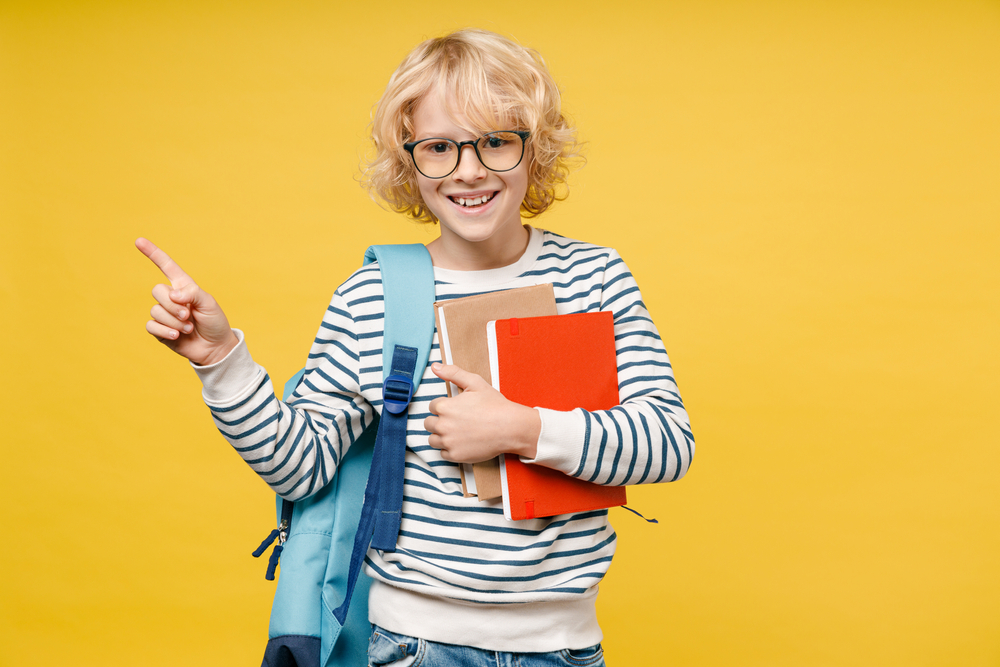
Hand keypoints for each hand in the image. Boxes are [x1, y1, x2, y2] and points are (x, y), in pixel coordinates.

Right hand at [136, 237, 238, 365]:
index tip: (138, 241)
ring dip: (174, 321)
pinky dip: (164, 330)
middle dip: (173, 305)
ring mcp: (164, 314)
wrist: (215, 348)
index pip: (166, 266)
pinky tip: (176, 335)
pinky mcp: (159, 329)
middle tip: (189, 316)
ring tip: (188, 328)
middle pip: (157, 291)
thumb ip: (192, 293)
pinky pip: (150, 325)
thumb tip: (172, 295)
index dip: (153, 253)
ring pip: (155, 310)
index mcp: (183, 287)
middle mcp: (171, 298)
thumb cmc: (214, 322)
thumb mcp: (209, 303)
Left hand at [424, 363, 539, 462]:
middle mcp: (443, 425)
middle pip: (428, 423)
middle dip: (439, 421)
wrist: (510, 427)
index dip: (444, 406)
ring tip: (457, 432)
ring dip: (441, 436)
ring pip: (433, 440)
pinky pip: (443, 454)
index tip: (456, 409)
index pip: (432, 406)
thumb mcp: (475, 382)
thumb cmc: (494, 405)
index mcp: (444, 407)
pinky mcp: (455, 456)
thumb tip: (435, 367)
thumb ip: (453, 373)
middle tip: (456, 420)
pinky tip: (462, 442)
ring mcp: (449, 442)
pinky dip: (450, 449)